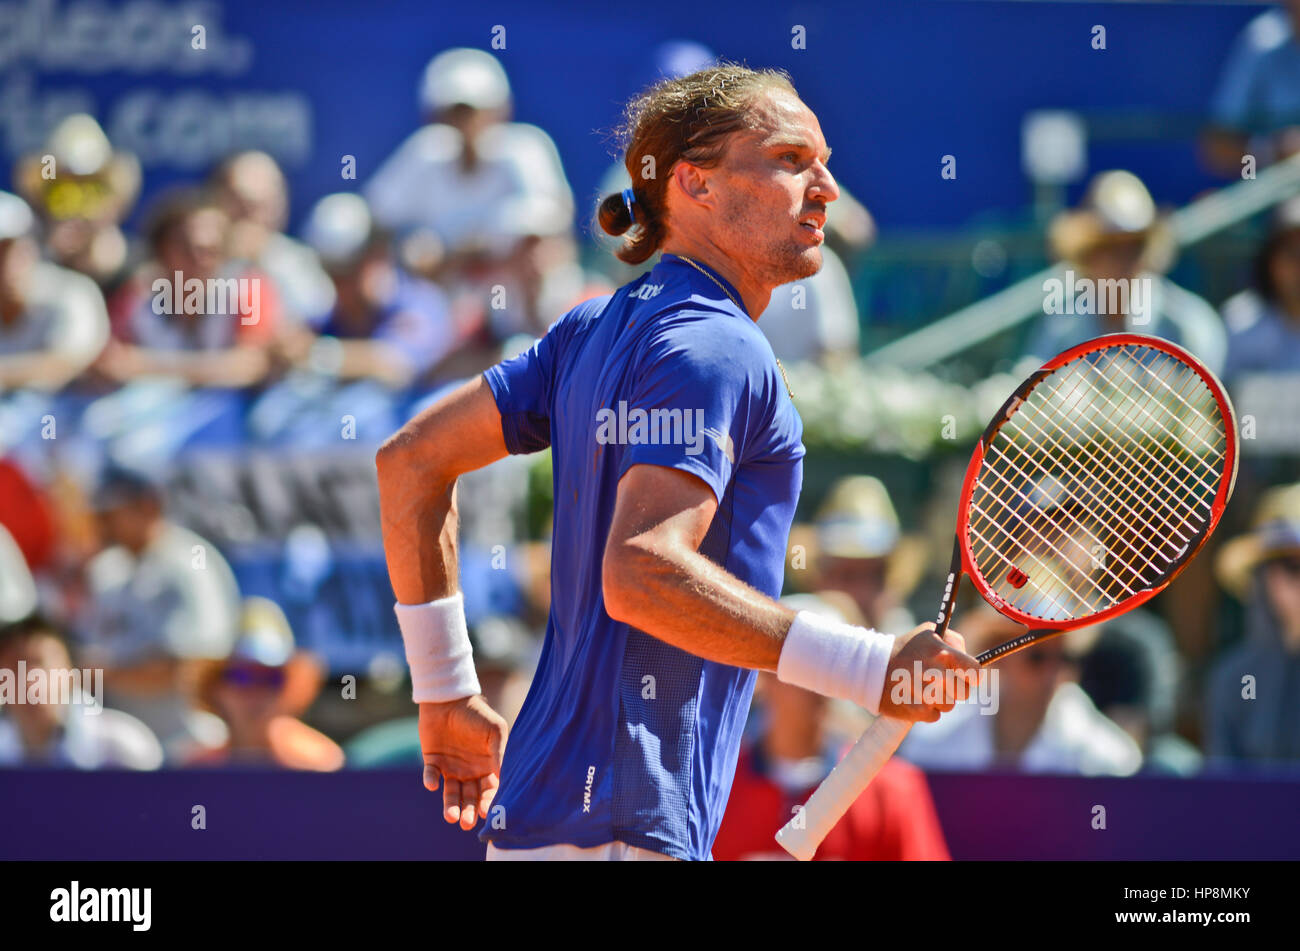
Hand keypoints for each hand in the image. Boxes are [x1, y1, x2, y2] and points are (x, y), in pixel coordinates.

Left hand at [417, 694, 507, 829]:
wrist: (450, 698)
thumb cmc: (477, 713)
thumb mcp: (495, 730)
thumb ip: (499, 752)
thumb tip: (502, 777)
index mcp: (487, 766)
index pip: (489, 790)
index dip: (489, 802)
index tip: (487, 812)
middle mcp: (469, 771)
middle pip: (470, 798)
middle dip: (470, 811)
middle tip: (467, 824)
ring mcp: (451, 768)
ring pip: (451, 794)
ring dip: (451, 806)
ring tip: (451, 817)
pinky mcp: (433, 761)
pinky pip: (431, 775)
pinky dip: (430, 780)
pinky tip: (432, 784)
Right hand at [878, 622, 978, 721]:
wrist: (869, 668)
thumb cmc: (904, 649)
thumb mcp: (927, 633)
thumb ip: (953, 641)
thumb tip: (970, 659)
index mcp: (942, 653)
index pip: (975, 672)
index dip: (972, 676)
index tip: (966, 676)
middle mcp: (936, 674)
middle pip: (964, 692)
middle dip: (956, 688)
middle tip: (941, 681)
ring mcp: (927, 695)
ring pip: (950, 705)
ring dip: (940, 699)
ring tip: (923, 687)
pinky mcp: (917, 712)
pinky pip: (935, 715)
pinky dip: (926, 709)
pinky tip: (913, 697)